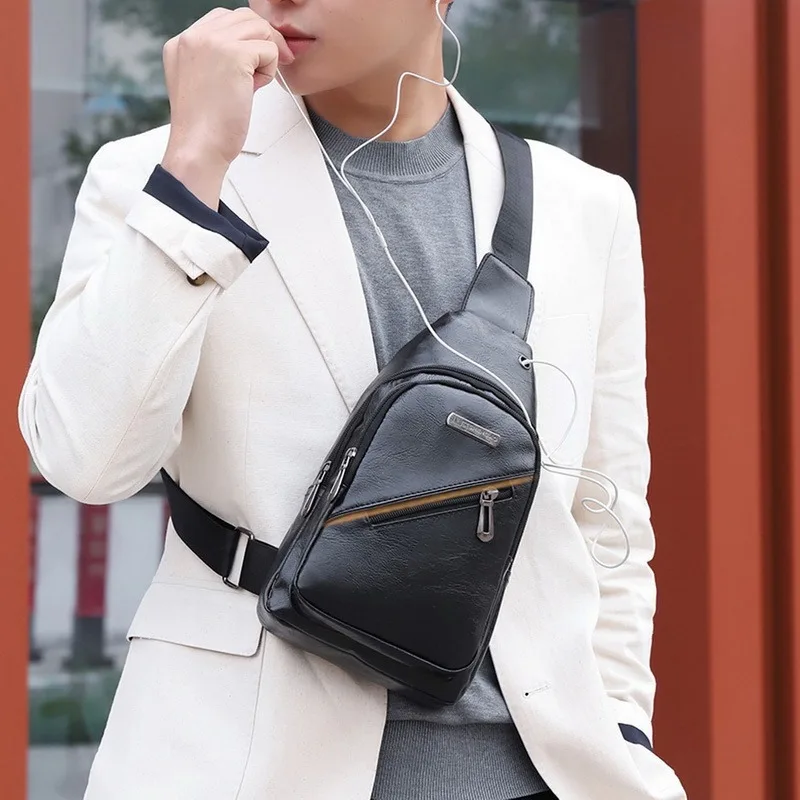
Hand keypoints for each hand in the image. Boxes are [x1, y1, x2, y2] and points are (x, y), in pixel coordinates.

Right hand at [160, 7, 293, 206]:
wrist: (198, 148)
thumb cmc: (204, 128)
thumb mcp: (202, 84)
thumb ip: (216, 61)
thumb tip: (250, 52)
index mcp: (182, 43)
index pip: (223, 19)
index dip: (246, 39)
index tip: (254, 62)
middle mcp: (193, 37)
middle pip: (245, 17)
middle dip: (263, 41)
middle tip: (269, 68)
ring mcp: (212, 42)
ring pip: (259, 29)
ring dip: (266, 56)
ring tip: (254, 84)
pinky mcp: (233, 55)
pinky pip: (269, 50)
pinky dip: (270, 71)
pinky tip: (254, 90)